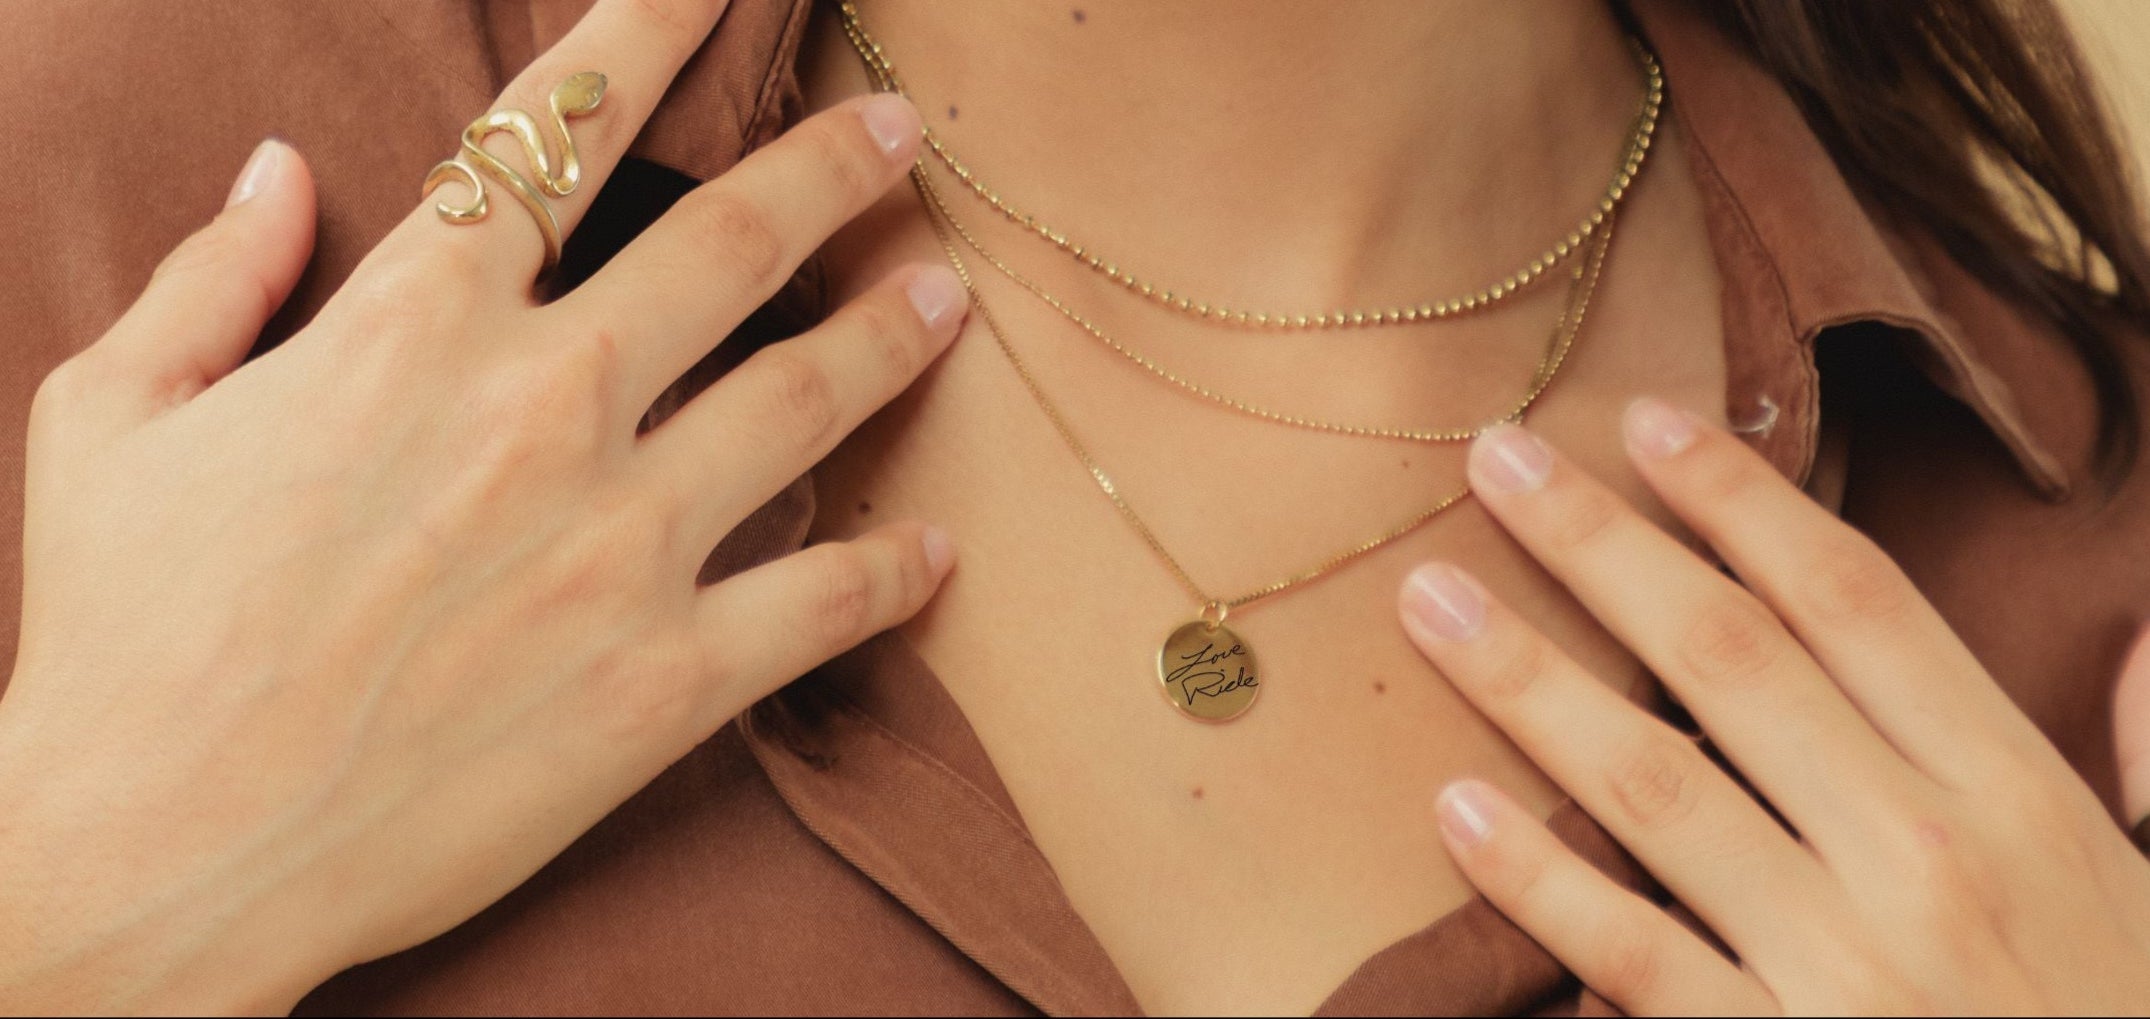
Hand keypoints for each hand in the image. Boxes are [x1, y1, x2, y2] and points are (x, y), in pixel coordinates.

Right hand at [0, 1, 963, 1010]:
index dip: (649, 36)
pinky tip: (934, 552)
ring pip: (808, 395)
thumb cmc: (117, 643)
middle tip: (899, 135)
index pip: (555, 134)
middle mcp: (540, 408)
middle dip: (833, 168)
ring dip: (893, 334)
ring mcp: (619, 544)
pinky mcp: (665, 680)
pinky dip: (893, 571)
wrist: (155, 857)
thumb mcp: (110, 422)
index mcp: (408, 328)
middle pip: (734, 240)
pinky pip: (822, 600)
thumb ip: (210, 279)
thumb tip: (278, 172)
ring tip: (945, 298)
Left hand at [1398, 400, 2149, 1013]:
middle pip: (1731, 657)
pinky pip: (1627, 953)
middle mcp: (1925, 856)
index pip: (1856, 602)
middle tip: (1496, 455)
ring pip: (1653, 784)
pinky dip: (1539, 883)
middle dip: (1602, 545)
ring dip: (1526, 680)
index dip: (1743, 500)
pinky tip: (1453, 811)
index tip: (1645, 422)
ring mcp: (1843, 965)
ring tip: (1429, 599)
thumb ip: (2147, 754)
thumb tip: (2138, 638)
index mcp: (2018, 793)